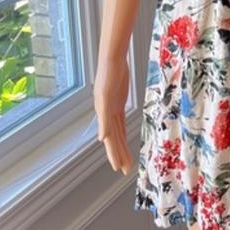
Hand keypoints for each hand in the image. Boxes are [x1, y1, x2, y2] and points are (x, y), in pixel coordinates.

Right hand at [93, 53, 133, 175]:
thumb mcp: (106, 98)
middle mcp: (107, 114)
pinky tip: (122, 138)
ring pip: (118, 132)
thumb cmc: (109, 76)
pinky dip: (121, 131)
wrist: (112, 59)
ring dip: (122, 145)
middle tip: (126, 170)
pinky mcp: (118, 102)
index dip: (114, 154)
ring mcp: (113, 108)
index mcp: (104, 115)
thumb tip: (102, 139)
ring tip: (127, 158)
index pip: (110, 140)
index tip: (118, 168)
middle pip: (114, 139)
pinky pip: (120, 121)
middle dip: (119, 154)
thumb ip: (104, 118)